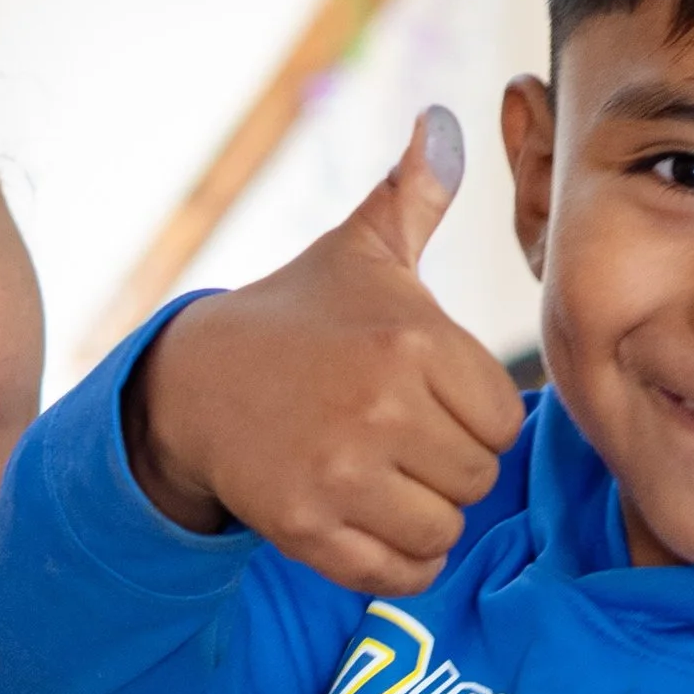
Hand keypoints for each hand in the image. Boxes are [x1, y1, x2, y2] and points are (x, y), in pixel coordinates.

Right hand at [124, 107, 526, 592]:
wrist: (190, 382)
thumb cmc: (297, 316)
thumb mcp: (359, 251)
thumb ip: (416, 194)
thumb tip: (445, 120)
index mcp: (411, 339)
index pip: (502, 418)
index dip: (472, 415)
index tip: (430, 399)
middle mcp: (380, 407)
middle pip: (477, 478)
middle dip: (449, 467)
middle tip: (403, 442)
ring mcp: (340, 473)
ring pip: (442, 529)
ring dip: (424, 516)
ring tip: (387, 479)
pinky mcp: (305, 528)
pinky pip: (398, 573)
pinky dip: (398, 561)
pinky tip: (374, 522)